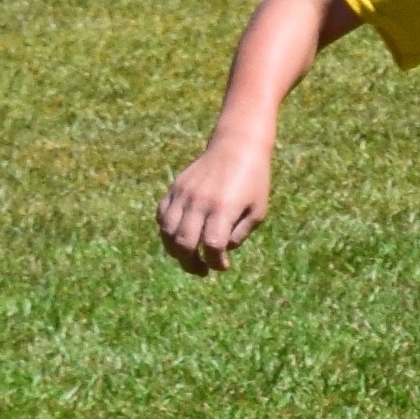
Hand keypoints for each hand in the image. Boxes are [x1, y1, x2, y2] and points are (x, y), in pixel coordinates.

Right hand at [159, 134, 272, 272]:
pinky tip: (180, 236)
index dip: (216, 262)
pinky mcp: (175, 188)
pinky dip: (167, 231)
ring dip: (175, 251)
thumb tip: (220, 251)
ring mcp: (184, 194)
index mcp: (224, 208)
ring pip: (167, 231)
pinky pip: (162, 215)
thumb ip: (239, 235)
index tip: (223, 266)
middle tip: (202, 271)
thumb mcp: (257, 211)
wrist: (236, 147)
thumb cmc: (253, 182)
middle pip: (184, 243)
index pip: (212, 245)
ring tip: (188, 257)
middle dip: (191, 264)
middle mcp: (200, 201)